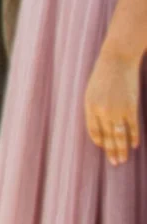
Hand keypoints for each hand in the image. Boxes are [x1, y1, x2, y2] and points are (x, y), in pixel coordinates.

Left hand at [84, 47, 142, 166]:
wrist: (117, 60)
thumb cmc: (103, 75)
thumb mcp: (92, 90)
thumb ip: (95, 107)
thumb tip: (100, 125)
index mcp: (90, 105)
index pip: (93, 130)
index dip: (99, 141)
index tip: (103, 148)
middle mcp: (102, 110)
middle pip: (107, 136)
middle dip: (111, 151)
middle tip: (115, 163)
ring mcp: (117, 110)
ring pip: (120, 136)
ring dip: (122, 149)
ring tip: (123, 160)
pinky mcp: (131, 107)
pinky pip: (132, 127)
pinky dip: (133, 137)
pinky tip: (134, 145)